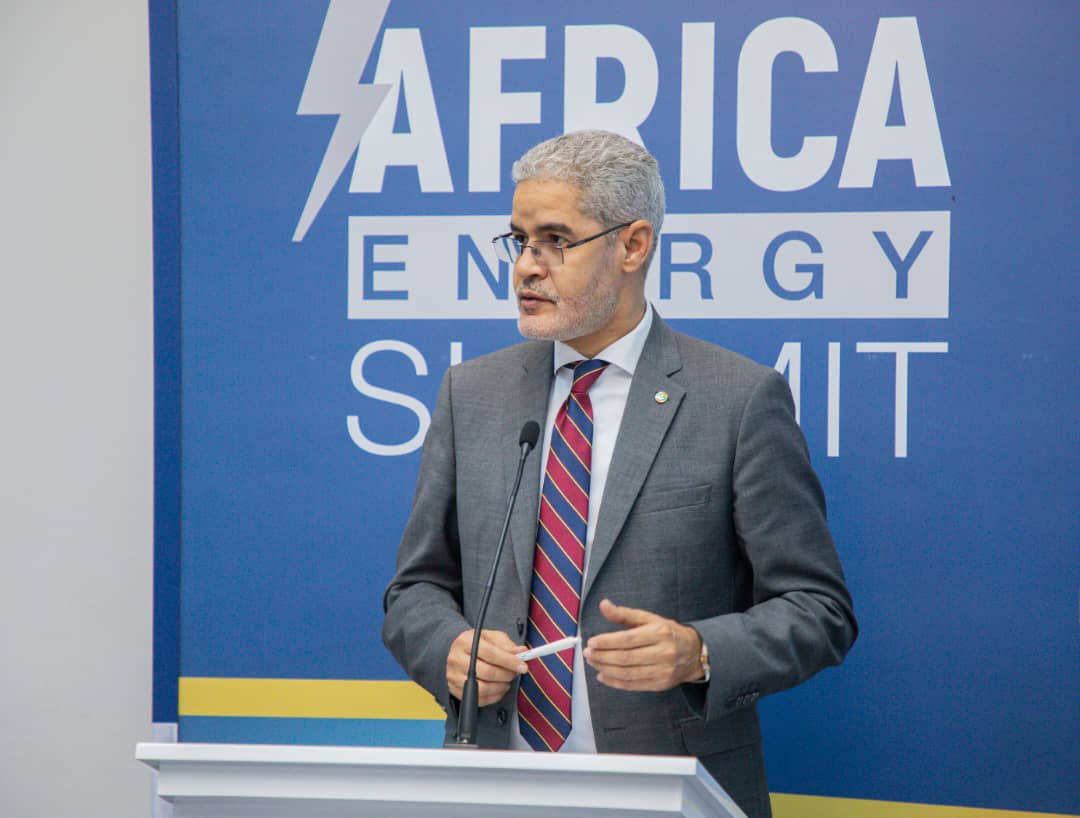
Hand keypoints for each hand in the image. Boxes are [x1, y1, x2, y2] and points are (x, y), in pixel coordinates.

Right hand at [446, 629, 527, 706]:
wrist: (457, 652)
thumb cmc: (477, 644)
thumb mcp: (491, 637)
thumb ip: (506, 645)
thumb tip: (521, 652)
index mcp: (466, 641)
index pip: (491, 653)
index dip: (509, 661)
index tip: (522, 666)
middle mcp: (456, 659)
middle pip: (487, 672)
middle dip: (506, 674)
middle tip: (515, 673)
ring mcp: (454, 676)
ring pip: (482, 688)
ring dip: (500, 687)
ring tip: (507, 681)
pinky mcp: (455, 690)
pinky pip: (478, 699)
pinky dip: (494, 697)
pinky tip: (499, 689)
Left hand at [583, 599, 704, 690]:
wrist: (694, 653)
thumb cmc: (668, 633)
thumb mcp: (649, 618)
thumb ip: (625, 614)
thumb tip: (604, 605)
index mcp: (659, 633)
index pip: (628, 639)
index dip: (607, 642)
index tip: (592, 642)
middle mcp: (663, 653)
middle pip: (626, 658)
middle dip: (602, 657)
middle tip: (587, 653)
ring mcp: (662, 671)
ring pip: (628, 674)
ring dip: (605, 669)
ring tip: (593, 663)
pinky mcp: (660, 685)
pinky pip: (633, 685)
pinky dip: (615, 682)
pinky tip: (603, 675)